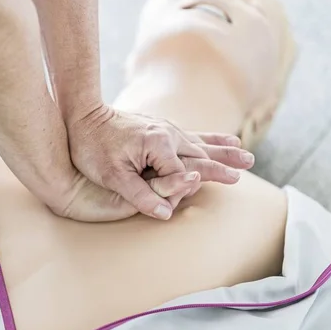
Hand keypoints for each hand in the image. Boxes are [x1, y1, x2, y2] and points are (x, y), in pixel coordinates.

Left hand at [66, 104, 253, 219]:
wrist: (81, 115)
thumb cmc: (93, 146)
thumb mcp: (113, 176)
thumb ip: (141, 195)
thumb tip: (166, 214)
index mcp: (159, 145)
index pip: (181, 177)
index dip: (180, 192)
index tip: (176, 205)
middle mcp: (169, 134)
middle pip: (202, 156)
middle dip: (225, 164)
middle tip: (248, 168)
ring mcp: (167, 129)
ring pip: (202, 144)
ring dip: (224, 151)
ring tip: (245, 156)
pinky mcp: (163, 128)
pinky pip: (193, 135)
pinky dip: (211, 139)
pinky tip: (224, 140)